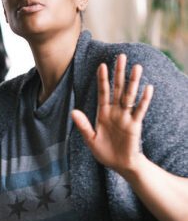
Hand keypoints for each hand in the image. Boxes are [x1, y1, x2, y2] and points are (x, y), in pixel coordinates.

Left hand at [71, 53, 153, 176]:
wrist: (119, 164)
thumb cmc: (104, 152)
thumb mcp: (90, 139)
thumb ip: (83, 125)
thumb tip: (73, 111)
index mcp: (103, 113)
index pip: (103, 93)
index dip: (102, 80)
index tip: (102, 65)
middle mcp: (115, 112)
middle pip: (117, 89)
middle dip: (119, 73)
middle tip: (121, 56)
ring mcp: (126, 117)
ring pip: (129, 96)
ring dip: (133, 82)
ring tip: (136, 67)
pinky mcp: (135, 125)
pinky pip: (140, 110)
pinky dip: (144, 100)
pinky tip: (148, 88)